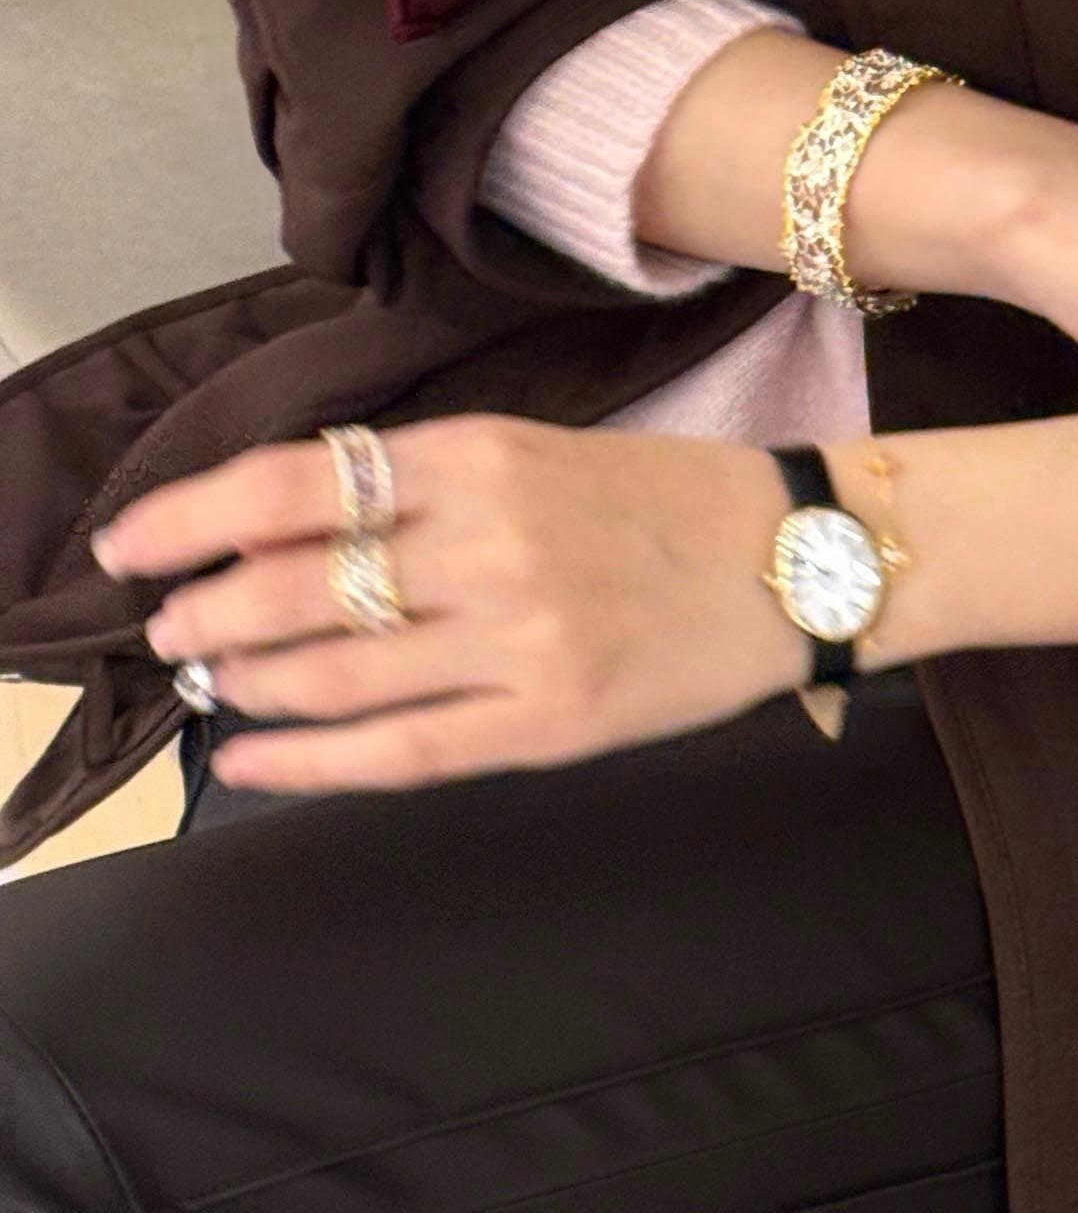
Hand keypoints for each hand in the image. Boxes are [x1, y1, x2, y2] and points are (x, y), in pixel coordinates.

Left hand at [91, 419, 807, 797]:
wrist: (809, 556)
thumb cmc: (668, 501)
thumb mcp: (537, 450)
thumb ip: (420, 484)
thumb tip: (281, 533)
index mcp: (481, 457)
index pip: (295, 486)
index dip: (191, 519)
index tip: (132, 548)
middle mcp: (491, 545)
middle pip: (295, 586)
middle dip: (207, 617)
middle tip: (170, 635)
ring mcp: (522, 640)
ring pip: (334, 674)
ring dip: (247, 686)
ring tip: (212, 688)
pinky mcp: (554, 721)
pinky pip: (399, 751)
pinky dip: (307, 761)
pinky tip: (254, 762)